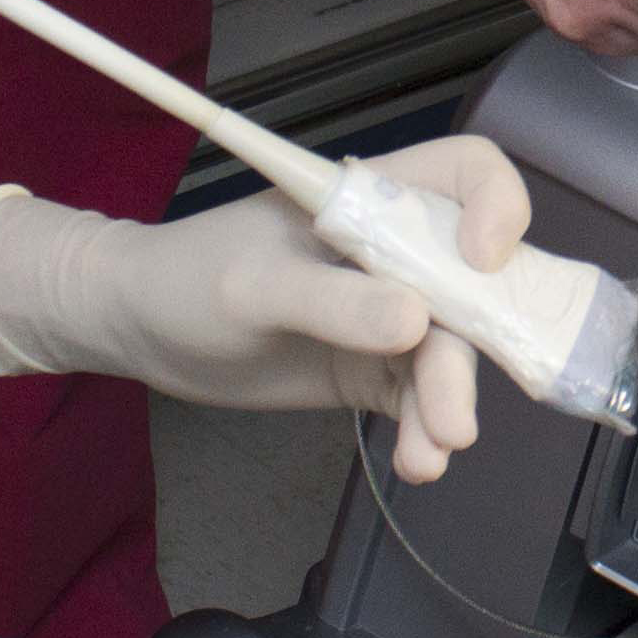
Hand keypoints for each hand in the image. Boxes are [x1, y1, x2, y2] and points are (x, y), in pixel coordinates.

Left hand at [0, 138, 534, 481]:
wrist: (140, 331)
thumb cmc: (188, 277)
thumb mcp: (255, 285)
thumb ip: (333, 301)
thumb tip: (417, 321)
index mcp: (374, 199)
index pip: (468, 176)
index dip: (497, 206)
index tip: (482, 263)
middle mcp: (396, 252)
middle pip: (474, 284)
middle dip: (475, 348)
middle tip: (454, 414)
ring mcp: (388, 314)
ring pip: (451, 352)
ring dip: (449, 402)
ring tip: (430, 452)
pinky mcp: (372, 370)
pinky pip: (418, 399)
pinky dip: (425, 431)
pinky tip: (418, 462)